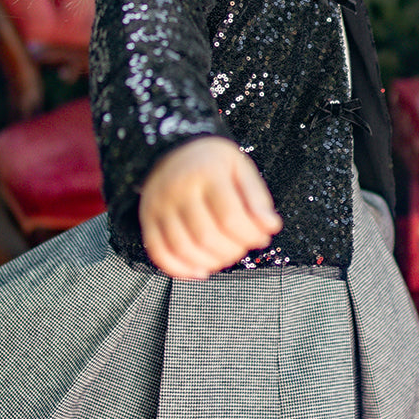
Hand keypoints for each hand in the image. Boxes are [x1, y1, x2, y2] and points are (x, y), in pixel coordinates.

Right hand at [139, 137, 282, 279]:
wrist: (172, 149)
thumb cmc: (210, 161)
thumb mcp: (240, 167)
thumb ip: (257, 198)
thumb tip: (270, 226)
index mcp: (206, 173)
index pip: (230, 217)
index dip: (250, 235)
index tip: (261, 237)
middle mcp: (178, 189)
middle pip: (207, 237)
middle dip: (232, 251)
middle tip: (242, 245)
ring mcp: (159, 206)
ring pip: (184, 249)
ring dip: (210, 262)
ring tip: (224, 256)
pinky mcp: (147, 220)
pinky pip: (159, 253)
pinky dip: (180, 269)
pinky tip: (199, 269)